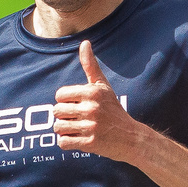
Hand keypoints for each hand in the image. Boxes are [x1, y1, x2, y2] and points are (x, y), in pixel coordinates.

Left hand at [53, 41, 143, 161]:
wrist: (131, 138)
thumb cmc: (113, 109)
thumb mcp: (103, 86)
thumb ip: (90, 65)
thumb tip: (85, 43)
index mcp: (92, 92)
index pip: (60, 95)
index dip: (66, 101)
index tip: (78, 105)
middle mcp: (92, 108)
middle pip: (57, 111)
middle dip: (65, 116)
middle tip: (79, 119)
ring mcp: (91, 126)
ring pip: (58, 127)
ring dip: (65, 130)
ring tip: (79, 129)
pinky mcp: (90, 143)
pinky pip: (63, 142)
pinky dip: (67, 142)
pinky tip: (79, 139)